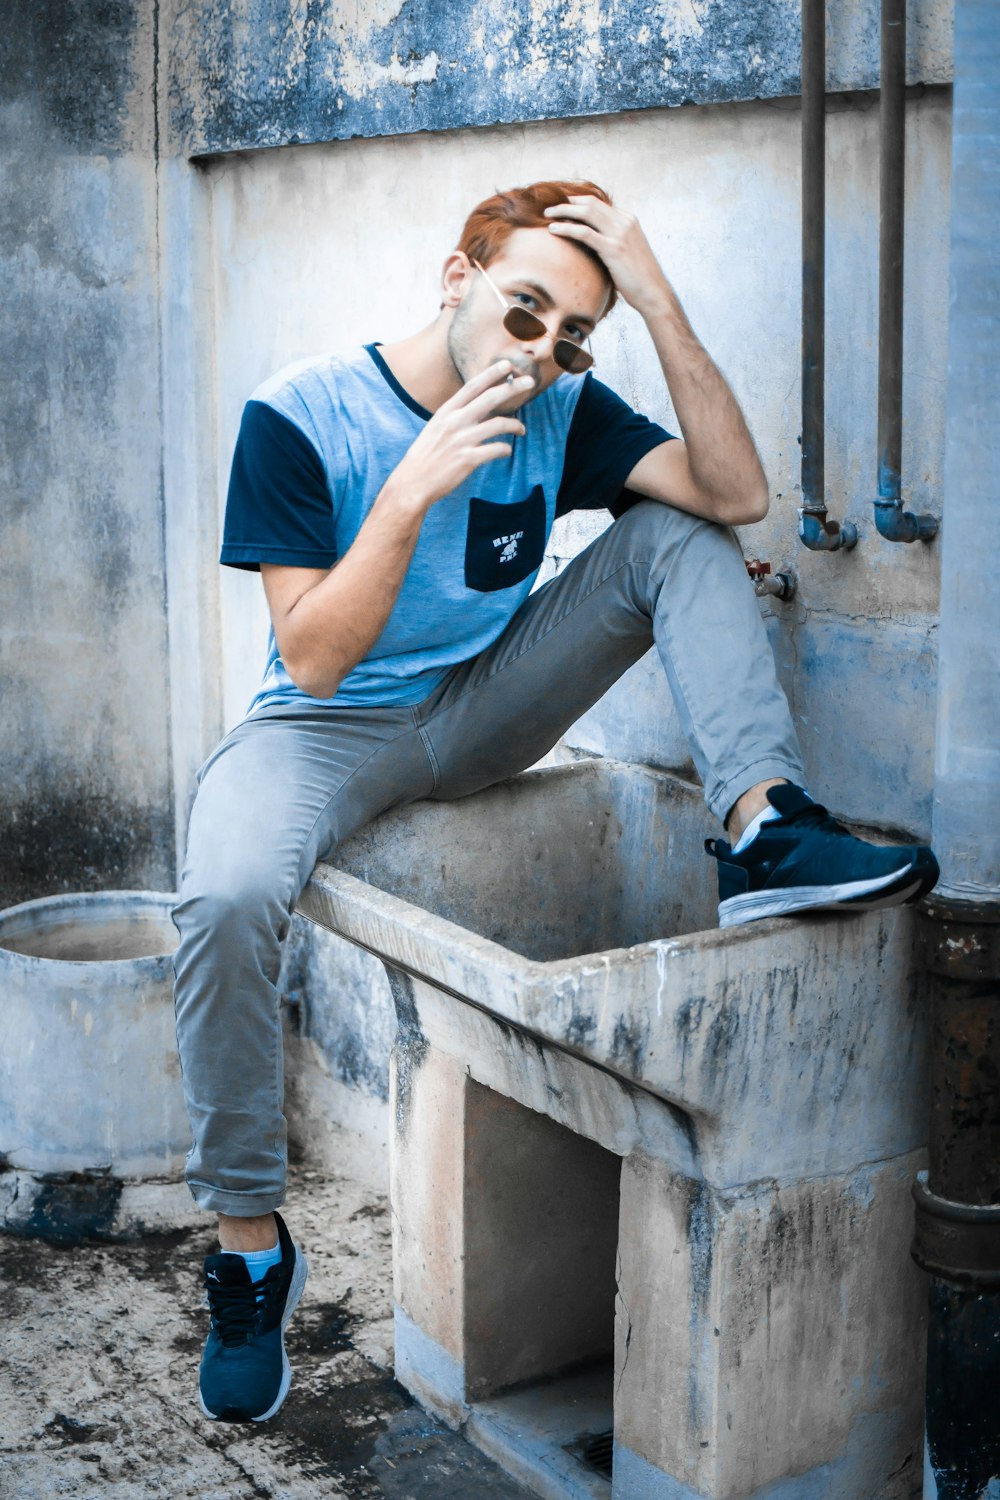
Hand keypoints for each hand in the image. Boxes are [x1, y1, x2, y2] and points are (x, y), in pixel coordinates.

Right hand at [389, 361, 532, 509]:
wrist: (413, 481)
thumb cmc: (426, 455)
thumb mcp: (436, 427)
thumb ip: (456, 416)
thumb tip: (478, 408)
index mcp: (447, 411)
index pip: (472, 386)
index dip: (491, 373)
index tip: (507, 364)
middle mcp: (455, 422)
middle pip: (490, 398)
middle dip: (512, 388)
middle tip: (530, 382)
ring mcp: (462, 440)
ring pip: (498, 424)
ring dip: (515, 425)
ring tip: (521, 429)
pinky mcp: (468, 459)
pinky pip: (496, 449)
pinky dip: (505, 449)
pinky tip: (506, 451)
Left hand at [544, 196, 670, 315]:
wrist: (654, 293)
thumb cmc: (639, 278)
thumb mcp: (628, 252)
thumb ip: (613, 241)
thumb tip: (594, 245)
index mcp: (628, 220)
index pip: (599, 203)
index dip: (578, 203)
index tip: (563, 207)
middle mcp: (624, 221)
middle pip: (590, 203)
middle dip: (568, 202)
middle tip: (550, 208)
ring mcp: (620, 233)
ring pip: (586, 212)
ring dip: (563, 211)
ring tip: (547, 215)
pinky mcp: (613, 248)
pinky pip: (584, 232)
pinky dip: (566, 228)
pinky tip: (553, 230)